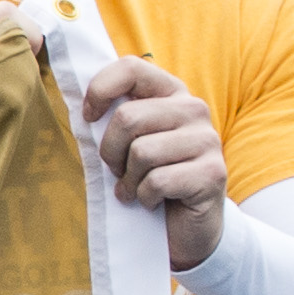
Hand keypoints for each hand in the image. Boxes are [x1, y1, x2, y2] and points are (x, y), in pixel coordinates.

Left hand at [80, 56, 228, 271]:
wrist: (186, 226)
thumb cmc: (148, 178)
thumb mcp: (129, 142)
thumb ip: (115, 118)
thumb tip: (81, 107)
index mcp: (171, 93)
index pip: (131, 67)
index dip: (100, 90)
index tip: (89, 118)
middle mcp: (194, 109)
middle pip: (128, 117)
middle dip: (110, 153)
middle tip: (119, 171)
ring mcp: (208, 140)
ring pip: (142, 152)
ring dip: (129, 180)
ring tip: (137, 188)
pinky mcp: (212, 173)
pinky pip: (157, 181)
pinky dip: (145, 197)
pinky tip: (153, 202)